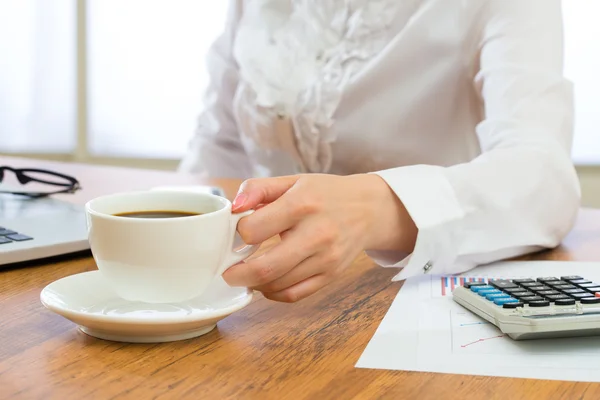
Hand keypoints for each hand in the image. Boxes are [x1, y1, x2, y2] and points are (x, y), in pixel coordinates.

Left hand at [222, 173, 416, 301]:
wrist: (369, 209)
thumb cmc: (326, 193)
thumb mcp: (293, 180)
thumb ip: (258, 188)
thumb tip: (233, 206)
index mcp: (302, 204)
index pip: (254, 229)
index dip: (239, 232)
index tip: (239, 232)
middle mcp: (316, 233)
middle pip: (266, 268)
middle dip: (238, 274)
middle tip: (228, 273)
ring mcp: (326, 258)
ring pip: (278, 285)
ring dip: (255, 284)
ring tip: (248, 274)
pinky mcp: (331, 275)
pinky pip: (295, 294)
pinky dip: (274, 294)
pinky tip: (267, 284)